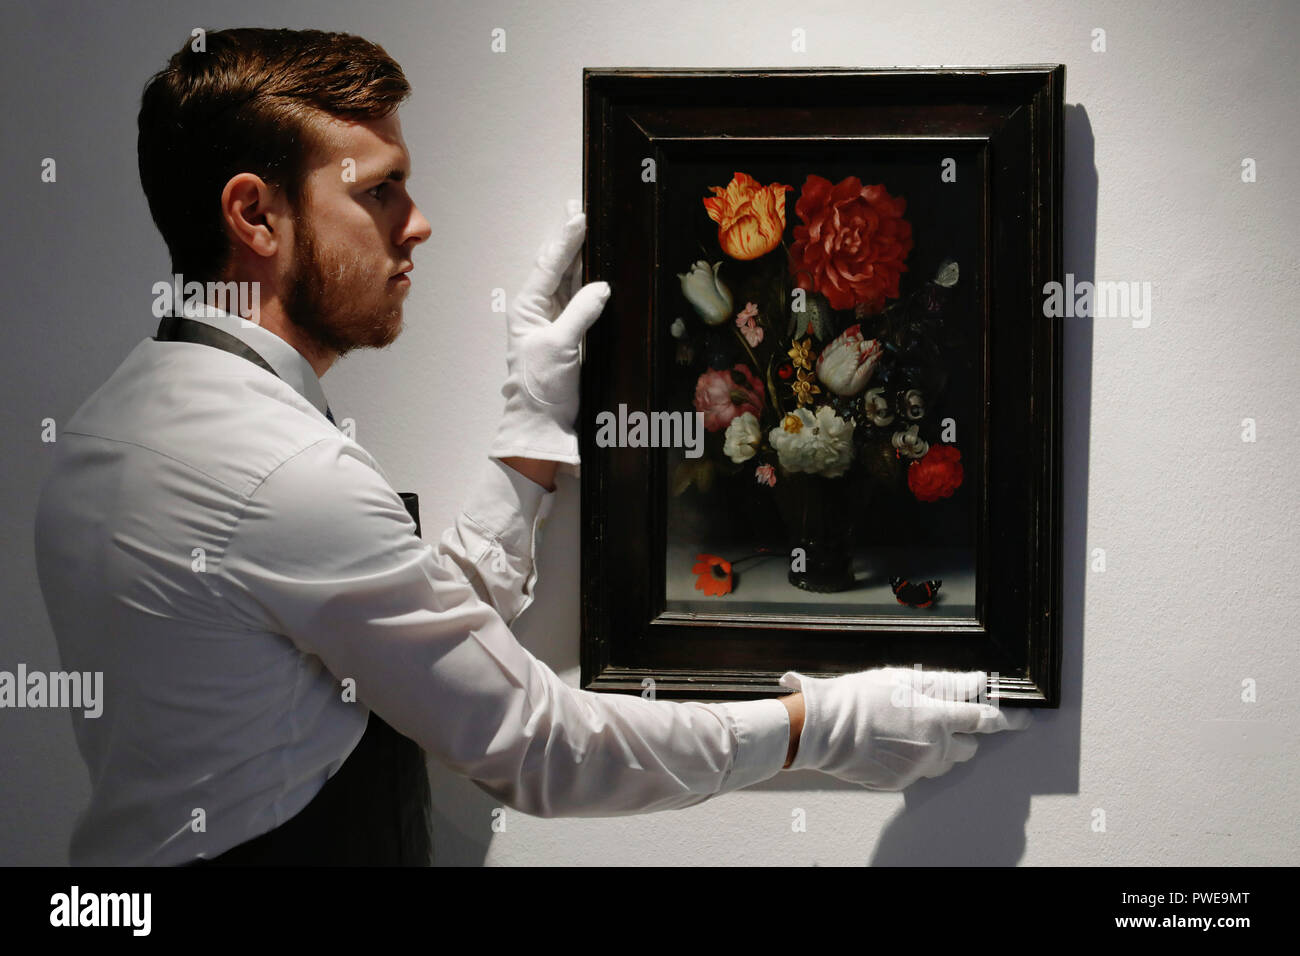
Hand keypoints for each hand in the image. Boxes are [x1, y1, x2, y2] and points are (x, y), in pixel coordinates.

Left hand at [488, 199, 611, 464]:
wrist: (543, 421)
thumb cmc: (541, 385)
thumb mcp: (559, 346)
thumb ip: (580, 313)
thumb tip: (602, 287)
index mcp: (528, 307)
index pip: (549, 266)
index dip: (567, 241)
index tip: (581, 217)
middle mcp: (540, 308)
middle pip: (558, 266)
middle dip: (570, 239)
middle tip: (580, 209)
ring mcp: (556, 319)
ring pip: (571, 280)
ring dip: (582, 255)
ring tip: (588, 227)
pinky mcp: (572, 332)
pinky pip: (583, 300)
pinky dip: (591, 281)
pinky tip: (600, 266)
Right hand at [778, 666, 1031, 789]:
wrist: (824, 730)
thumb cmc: (859, 699)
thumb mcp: (902, 680)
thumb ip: (944, 684)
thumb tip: (975, 683)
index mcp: (936, 719)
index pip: (984, 720)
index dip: (1007, 719)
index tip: (1021, 719)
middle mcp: (933, 749)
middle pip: (969, 748)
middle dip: (963, 734)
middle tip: (942, 719)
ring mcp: (917, 769)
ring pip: (944, 762)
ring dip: (939, 748)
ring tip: (910, 729)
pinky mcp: (900, 782)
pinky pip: (919, 771)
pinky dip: (914, 758)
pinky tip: (893, 742)